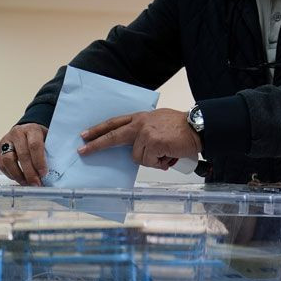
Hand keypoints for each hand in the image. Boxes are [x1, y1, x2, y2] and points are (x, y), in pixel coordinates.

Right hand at [0, 123, 47, 185]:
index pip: (34, 145)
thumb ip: (50, 152)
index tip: (43, 174)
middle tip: (36, 183)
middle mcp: (17, 133)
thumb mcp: (48, 140)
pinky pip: (2, 165)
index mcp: (32, 129)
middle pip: (22, 155)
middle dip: (29, 172)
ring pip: (8, 160)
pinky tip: (19, 179)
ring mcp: (6, 140)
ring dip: (18, 175)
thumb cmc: (40, 138)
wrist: (26, 130)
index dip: (39, 161)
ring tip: (26, 183)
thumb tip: (54, 172)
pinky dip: (11, 174)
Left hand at [78, 108, 202, 169]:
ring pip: (137, 157)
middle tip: (83, 151)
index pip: (114, 123)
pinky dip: (159, 162)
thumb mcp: (157, 122)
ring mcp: (146, 133)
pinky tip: (168, 155)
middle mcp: (140, 124)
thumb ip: (143, 131)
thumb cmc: (180, 128)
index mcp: (140, 118)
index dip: (99, 130)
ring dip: (151, 160)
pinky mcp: (153, 143)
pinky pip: (148, 161)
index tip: (85, 135)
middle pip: (113, 136)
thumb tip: (135, 148)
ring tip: (165, 153)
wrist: (198, 127)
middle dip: (96, 144)